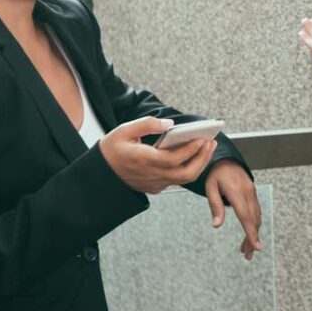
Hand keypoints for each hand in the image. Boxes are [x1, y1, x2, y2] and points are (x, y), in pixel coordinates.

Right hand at [99, 117, 216, 194]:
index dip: (191, 149)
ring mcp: (154, 184)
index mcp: (144, 160)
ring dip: (198, 164)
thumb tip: (169, 123)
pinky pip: (176, 181)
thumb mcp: (124, 130)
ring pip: (184, 179)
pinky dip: (188, 169)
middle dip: (202, 158)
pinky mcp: (155, 187)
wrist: (100, 174)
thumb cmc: (111, 149)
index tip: (202, 138)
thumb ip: (147, 124)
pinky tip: (192, 156)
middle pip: (186, 173)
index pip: (175, 159)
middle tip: (211, 142)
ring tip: (206, 148)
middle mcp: (152, 175)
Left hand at [205, 160, 262, 260]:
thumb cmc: (215, 173)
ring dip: (254, 233)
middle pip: (253, 220)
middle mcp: (248, 193)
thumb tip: (216, 225)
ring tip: (247, 249)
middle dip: (252, 239)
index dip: (251, 233)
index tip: (257, 247)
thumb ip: (215, 206)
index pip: (245, 216)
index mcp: (237, 192)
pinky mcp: (252, 193)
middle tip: (248, 255)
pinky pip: (256, 211)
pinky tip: (250, 233)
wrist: (225, 158)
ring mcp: (252, 192)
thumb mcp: (210, 188)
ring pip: (256, 217)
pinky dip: (254, 224)